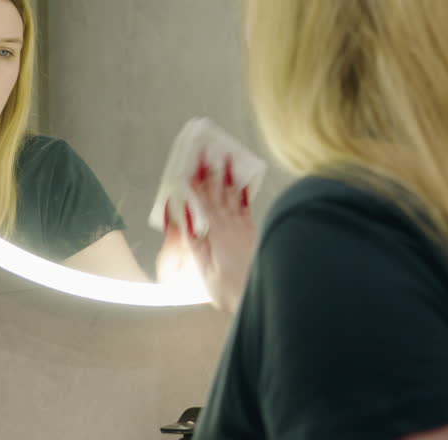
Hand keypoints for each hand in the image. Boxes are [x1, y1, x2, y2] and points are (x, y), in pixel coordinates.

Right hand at [181, 151, 256, 311]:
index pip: (202, 201)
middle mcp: (231, 226)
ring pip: (235, 196)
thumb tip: (184, 217)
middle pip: (219, 193)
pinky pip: (248, 208)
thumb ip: (195, 242)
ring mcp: (244, 228)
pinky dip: (245, 193)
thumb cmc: (229, 290)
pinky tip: (245, 183)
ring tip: (227, 157)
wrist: (262, 298)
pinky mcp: (253, 234)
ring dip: (229, 176)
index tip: (189, 164)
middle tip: (206, 149)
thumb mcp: (204, 270)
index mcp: (215, 234)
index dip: (195, 182)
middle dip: (211, 171)